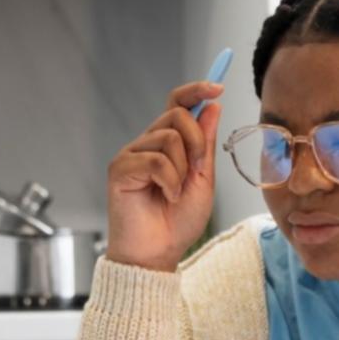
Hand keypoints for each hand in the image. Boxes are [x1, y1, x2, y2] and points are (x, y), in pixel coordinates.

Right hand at [105, 81, 222, 272]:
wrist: (157, 253)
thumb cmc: (177, 223)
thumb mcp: (203, 179)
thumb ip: (205, 144)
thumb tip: (212, 106)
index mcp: (167, 144)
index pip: (178, 104)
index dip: (196, 90)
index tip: (218, 86)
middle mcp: (147, 144)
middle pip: (177, 114)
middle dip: (197, 140)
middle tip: (196, 169)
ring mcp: (132, 154)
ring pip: (168, 136)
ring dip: (182, 168)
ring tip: (175, 192)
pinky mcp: (120, 168)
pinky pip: (155, 159)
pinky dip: (169, 180)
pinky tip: (165, 196)